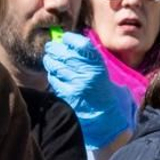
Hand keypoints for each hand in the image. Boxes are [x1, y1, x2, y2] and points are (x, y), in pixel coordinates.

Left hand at [43, 32, 134, 150]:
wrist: (109, 121)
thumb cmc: (107, 96)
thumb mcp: (105, 76)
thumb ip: (91, 62)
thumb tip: (73, 46)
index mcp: (99, 67)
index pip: (83, 46)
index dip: (71, 40)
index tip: (65, 38)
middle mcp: (88, 75)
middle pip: (65, 54)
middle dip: (55, 49)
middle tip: (51, 48)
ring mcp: (77, 86)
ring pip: (56, 67)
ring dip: (51, 62)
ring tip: (50, 60)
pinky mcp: (68, 98)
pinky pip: (54, 82)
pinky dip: (53, 77)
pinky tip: (55, 76)